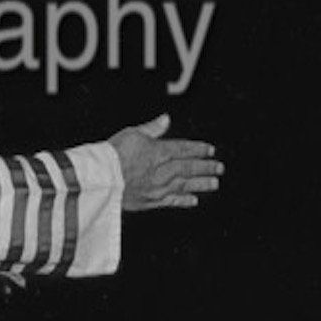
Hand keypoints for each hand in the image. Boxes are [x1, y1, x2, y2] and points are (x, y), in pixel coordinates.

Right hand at [108, 113, 222, 211]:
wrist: (100, 179)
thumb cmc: (112, 154)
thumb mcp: (131, 133)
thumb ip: (151, 128)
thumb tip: (166, 119)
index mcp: (159, 152)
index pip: (184, 150)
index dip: (199, 149)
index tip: (210, 150)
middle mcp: (162, 171)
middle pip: (189, 168)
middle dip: (206, 167)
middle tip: (219, 167)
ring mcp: (158, 187)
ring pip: (185, 185)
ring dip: (201, 184)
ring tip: (214, 183)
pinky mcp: (150, 201)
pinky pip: (172, 201)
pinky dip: (184, 200)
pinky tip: (194, 200)